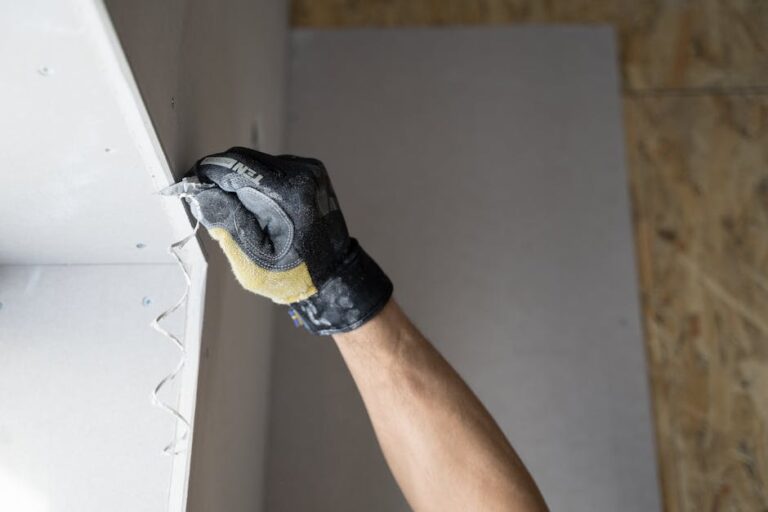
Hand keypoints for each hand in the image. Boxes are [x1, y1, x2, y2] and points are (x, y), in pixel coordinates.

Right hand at [183, 147, 391, 334]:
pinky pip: (272, 169)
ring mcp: (309, 170)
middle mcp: (302, 173)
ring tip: (242, 214)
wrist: (332, 274)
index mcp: (288, 194)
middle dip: (222, 179)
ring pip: (257, 162)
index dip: (208, 174)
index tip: (192, 187)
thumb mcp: (252, 260)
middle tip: (212, 204)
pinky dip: (259, 184)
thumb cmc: (293, 274)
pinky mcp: (311, 172)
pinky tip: (262, 209)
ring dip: (241, 182)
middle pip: (244, 160)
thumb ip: (226, 222)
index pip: (235, 167)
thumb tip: (200, 192)